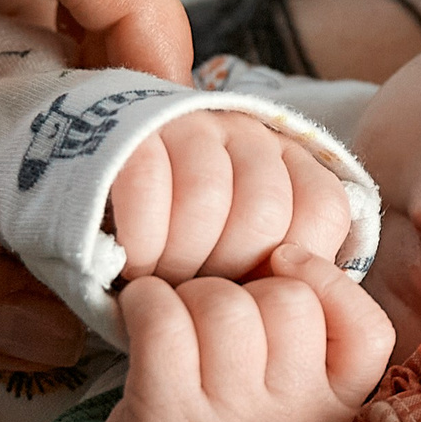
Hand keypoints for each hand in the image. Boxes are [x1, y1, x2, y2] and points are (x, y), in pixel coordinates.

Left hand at [100, 245, 392, 421]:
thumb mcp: (304, 404)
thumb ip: (317, 339)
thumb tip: (292, 244)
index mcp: (339, 406)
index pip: (366, 326)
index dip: (327, 282)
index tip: (287, 274)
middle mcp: (292, 415)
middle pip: (286, 297)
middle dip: (246, 288)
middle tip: (221, 320)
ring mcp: (229, 418)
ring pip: (223, 303)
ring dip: (190, 295)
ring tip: (181, 326)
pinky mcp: (165, 415)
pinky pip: (162, 317)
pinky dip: (144, 303)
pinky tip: (141, 318)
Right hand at [107, 110, 353, 282]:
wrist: (98, 190)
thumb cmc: (182, 248)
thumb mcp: (242, 261)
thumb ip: (279, 272)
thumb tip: (302, 296)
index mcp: (289, 163)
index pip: (322, 208)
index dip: (288, 266)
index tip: (251, 291)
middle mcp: (248, 133)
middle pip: (264, 211)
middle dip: (227, 270)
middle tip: (199, 294)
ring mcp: (190, 125)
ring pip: (205, 198)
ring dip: (180, 258)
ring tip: (164, 281)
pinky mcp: (132, 130)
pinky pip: (145, 185)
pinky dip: (141, 239)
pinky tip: (134, 262)